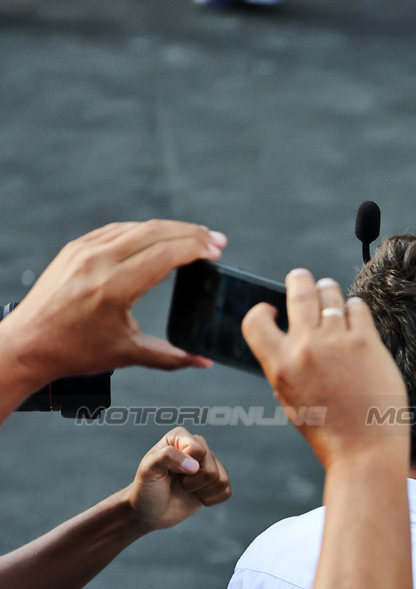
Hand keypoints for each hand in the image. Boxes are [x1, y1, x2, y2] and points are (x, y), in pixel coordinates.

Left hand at [1, 221, 225, 385]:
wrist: (26, 344)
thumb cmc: (72, 351)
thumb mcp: (128, 354)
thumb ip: (172, 356)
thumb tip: (203, 361)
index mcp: (114, 287)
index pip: (165, 254)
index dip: (196, 249)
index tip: (216, 251)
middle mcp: (98, 262)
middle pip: (155, 232)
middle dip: (191, 234)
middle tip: (215, 240)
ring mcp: (84, 251)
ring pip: (137, 227)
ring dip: (169, 229)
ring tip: (194, 236)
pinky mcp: (75, 249)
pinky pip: (116, 230)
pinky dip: (143, 231)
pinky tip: (158, 237)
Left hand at [127, 427, 231, 530]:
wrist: (149, 511)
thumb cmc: (146, 488)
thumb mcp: (147, 470)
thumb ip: (166, 457)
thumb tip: (194, 465)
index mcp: (180, 437)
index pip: (198, 450)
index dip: (185, 466)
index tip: (170, 471)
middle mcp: (198, 446)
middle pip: (211, 469)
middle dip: (192, 482)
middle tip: (177, 482)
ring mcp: (210, 464)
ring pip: (222, 480)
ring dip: (201, 491)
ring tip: (186, 488)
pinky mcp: (217, 481)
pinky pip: (226, 491)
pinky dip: (210, 499)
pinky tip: (196, 496)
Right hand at [241, 271, 407, 468]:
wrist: (365, 449)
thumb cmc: (330, 433)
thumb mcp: (292, 403)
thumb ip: (285, 372)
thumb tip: (285, 347)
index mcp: (280, 365)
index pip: (255, 321)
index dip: (261, 310)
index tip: (271, 308)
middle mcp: (306, 347)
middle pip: (297, 291)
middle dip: (299, 279)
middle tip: (301, 277)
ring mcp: (338, 341)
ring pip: (329, 293)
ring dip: (328, 290)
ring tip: (330, 292)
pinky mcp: (367, 341)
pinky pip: (358, 308)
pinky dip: (354, 307)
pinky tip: (355, 313)